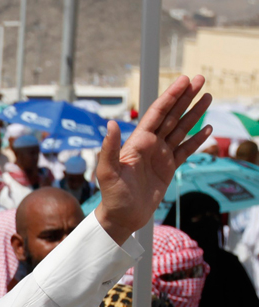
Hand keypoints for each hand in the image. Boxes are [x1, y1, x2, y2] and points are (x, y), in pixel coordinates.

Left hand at [94, 75, 211, 243]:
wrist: (122, 217)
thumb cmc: (112, 196)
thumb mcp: (107, 172)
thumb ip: (109, 148)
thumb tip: (111, 124)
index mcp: (137, 142)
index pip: (157, 113)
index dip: (170, 96)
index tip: (184, 80)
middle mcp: (150, 145)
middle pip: (172, 116)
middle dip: (185, 98)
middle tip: (200, 79)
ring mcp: (160, 156)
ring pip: (181, 129)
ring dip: (194, 113)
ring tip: (208, 97)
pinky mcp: (168, 168)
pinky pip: (185, 150)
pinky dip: (196, 139)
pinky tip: (207, 128)